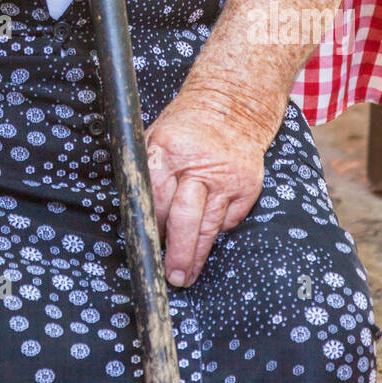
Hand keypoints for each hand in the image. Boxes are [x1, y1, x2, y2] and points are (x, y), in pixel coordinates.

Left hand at [145, 92, 267, 287]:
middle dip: (176, 252)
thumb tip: (134, 214)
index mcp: (168, 149)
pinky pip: (227, 222)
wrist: (233, 106)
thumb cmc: (186, 126)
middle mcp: (198, 164)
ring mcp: (226, 178)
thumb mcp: (156, 136)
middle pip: (184, 217)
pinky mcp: (247, 188)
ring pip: (208, 227)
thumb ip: (147, 171)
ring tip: (185, 275)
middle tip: (170, 276)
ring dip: (195, 255)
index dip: (151, 224)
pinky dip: (214, 233)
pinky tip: (204, 242)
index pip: (156, 196)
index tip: (147, 244)